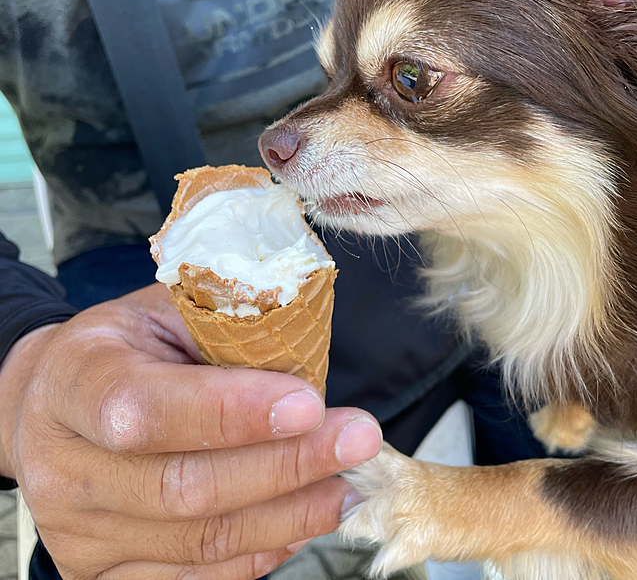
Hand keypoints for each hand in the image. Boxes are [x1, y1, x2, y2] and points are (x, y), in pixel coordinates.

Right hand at [0, 283, 381, 578]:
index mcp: (75, 380)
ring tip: (350, 485)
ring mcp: (76, 531)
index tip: (310, 403)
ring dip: (289, 515)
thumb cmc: (127, 346)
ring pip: (197, 540)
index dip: (232, 411)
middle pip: (181, 486)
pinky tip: (305, 520)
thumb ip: (226, 328)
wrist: (51, 401)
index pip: (147, 409)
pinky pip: (191, 577)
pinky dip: (260, 553)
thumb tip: (308, 360)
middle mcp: (63, 466)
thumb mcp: (166, 310)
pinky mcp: (99, 570)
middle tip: (358, 441)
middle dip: (286, 466)